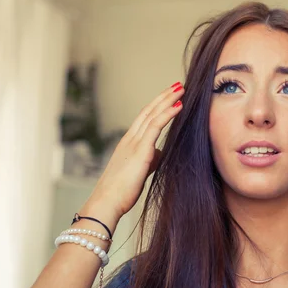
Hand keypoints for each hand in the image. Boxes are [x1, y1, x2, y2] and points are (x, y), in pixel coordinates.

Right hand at [80, 82, 183, 227]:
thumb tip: (160, 152)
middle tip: (177, 85)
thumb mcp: (139, 171)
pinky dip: (168, 113)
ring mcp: (133, 142)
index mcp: (128, 143)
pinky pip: (155, 126)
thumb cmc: (121, 191)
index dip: (157, 106)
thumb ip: (149, 158)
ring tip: (180, 89)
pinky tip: (179, 106)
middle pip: (148, 111)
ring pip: (152, 114)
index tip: (169, 96)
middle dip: (163, 96)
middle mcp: (129, 139)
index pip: (144, 118)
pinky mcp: (140, 150)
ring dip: (167, 100)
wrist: (107, 202)